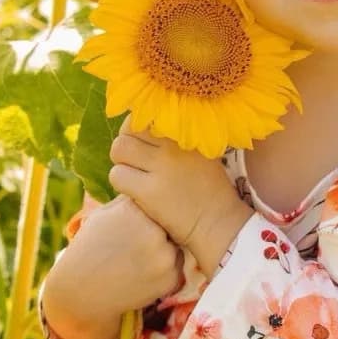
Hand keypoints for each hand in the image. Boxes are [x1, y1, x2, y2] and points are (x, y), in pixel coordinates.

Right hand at [42, 193, 183, 338]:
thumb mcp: (102, 214)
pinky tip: (141, 276)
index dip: (146, 215)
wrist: (81, 290)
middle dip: (158, 232)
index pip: (154, 202)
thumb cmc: (89, 248)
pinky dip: (164, 273)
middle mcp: (153, 229)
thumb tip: (147, 186)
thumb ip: (127, 201)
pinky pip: (176, 269)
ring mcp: (164, 255)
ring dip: (162, 252)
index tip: (134, 227)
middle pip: (168, 223)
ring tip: (137, 262)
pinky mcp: (170, 277)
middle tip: (136, 246)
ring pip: (174, 246)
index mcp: (136, 209)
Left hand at [109, 115, 252, 277]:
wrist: (219, 222)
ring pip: (119, 150)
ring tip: (134, 175)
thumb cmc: (209, 188)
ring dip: (121, 163)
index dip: (137, 129)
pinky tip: (135, 191)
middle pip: (128, 130)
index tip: (141, 143)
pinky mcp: (149, 191)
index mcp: (185, 133)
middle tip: (134, 161)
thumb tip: (146, 124)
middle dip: (126, 145)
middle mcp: (173, 145)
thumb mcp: (202, 151)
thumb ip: (178, 136)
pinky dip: (121, 183)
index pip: (146, 116)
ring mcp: (161, 167)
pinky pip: (117, 175)